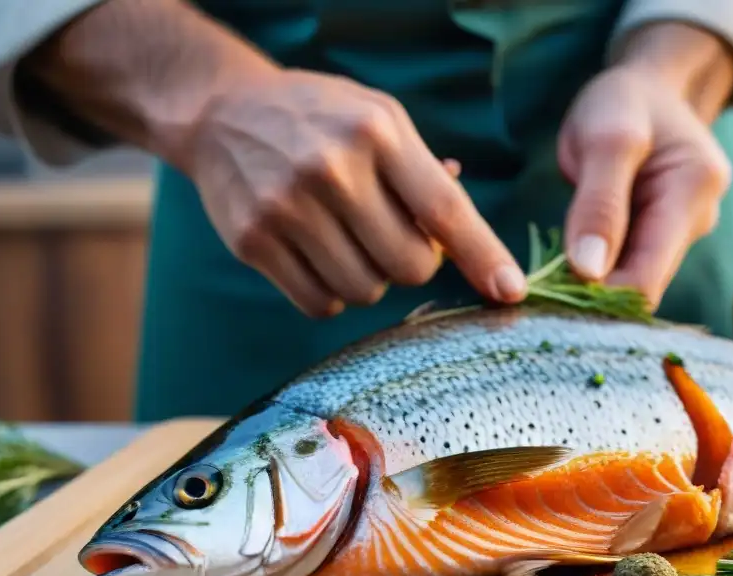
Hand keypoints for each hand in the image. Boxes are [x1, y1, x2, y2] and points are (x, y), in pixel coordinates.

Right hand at [184, 68, 526, 316]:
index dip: (482, 255)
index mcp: (376, 132)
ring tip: (348, 240)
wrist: (222, 113)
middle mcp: (332, 170)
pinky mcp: (254, 242)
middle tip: (391, 237)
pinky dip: (330, 293)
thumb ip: (424, 173)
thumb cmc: (319, 119)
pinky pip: (320, 304)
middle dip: (412, 264)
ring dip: (369, 279)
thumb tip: (468, 240)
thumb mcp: (377, 117)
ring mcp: (288, 209)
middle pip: (408, 267)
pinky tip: (318, 256)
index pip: (443, 209)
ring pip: (365, 292)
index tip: (510, 292)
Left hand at [557, 64, 732, 307]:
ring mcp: (679, 231)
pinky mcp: (658, 235)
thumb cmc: (624, 103)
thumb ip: (598, 204)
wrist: (646, 89)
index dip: (598, 298)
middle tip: (537, 296)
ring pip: (630, 280)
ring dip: (589, 287)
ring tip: (544, 284)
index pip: (647, 277)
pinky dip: (592, 272)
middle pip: (641, 286)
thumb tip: (589, 272)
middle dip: (591, 296)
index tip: (546, 297)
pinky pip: (624, 266)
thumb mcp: (604, 139)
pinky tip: (561, 272)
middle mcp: (696, 221)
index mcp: (693, 193)